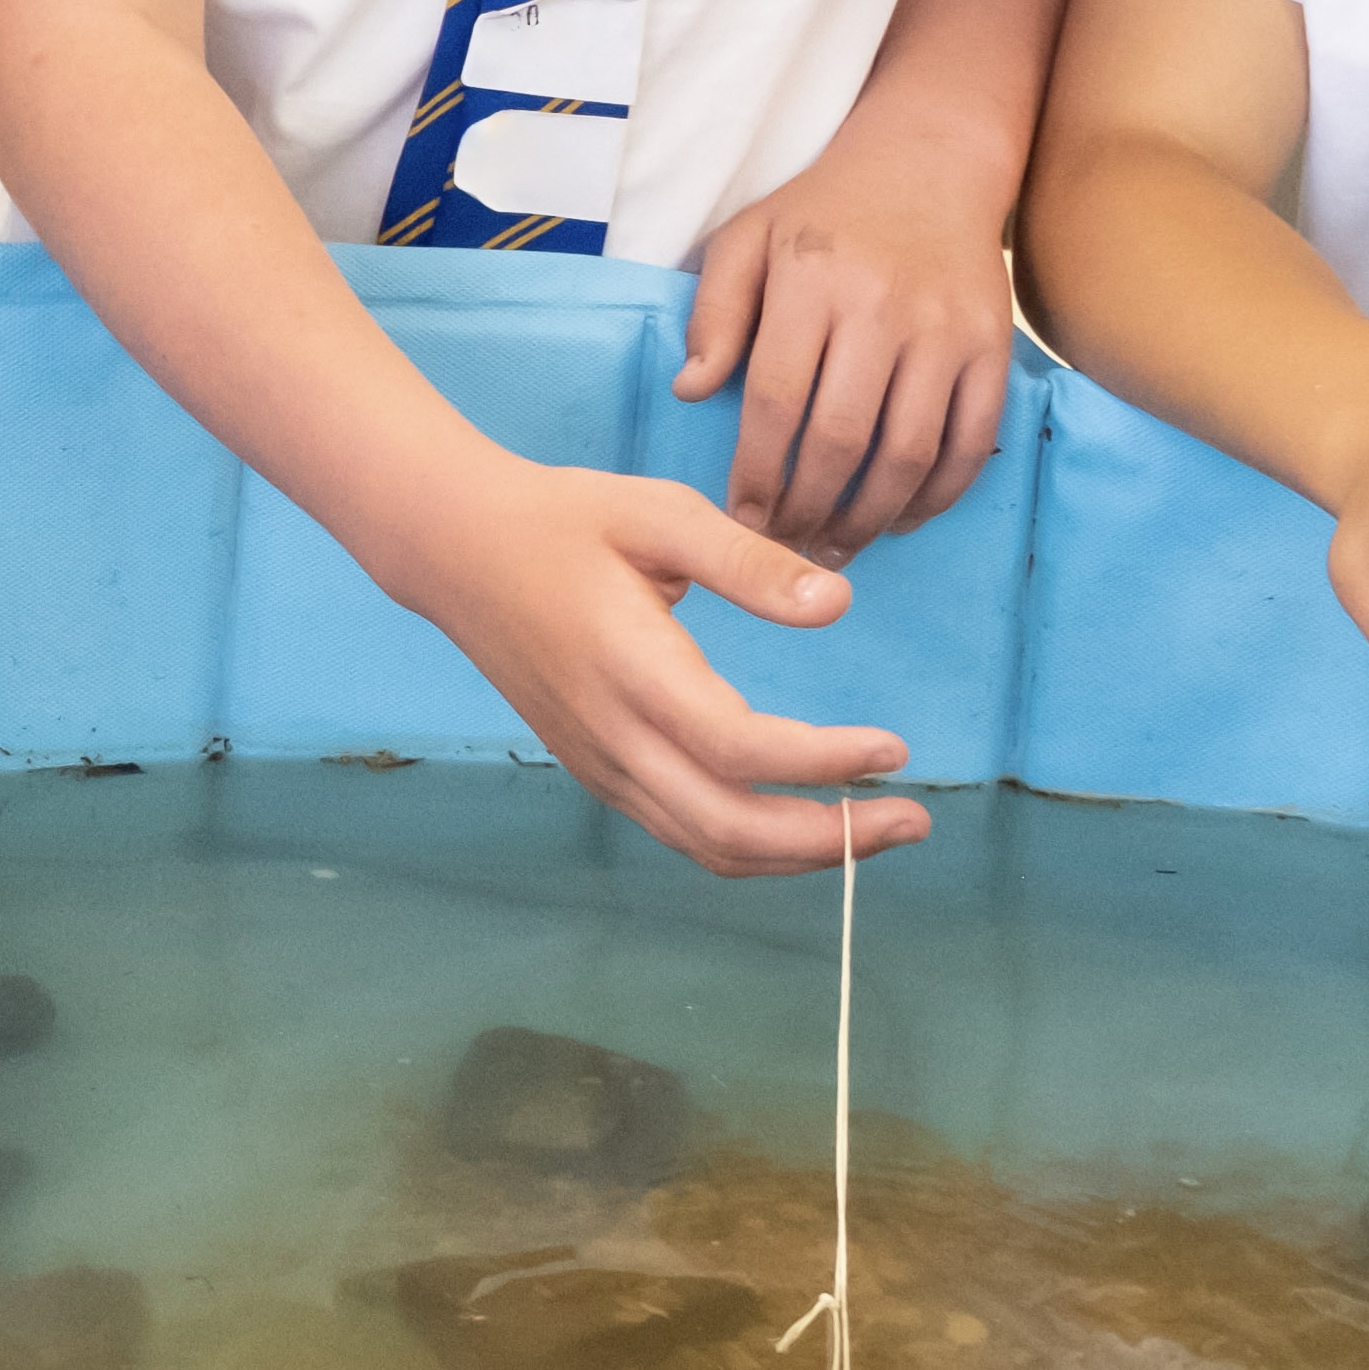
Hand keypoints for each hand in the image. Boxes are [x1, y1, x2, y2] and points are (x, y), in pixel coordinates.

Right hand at [375, 457, 919, 874]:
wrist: (455, 551)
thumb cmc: (563, 520)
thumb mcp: (659, 513)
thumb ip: (748, 561)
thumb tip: (837, 603)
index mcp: (631, 669)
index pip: (740, 749)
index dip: (824, 763)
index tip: (893, 748)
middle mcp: (611, 736)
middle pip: (728, 830)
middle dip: (832, 841)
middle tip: (913, 821)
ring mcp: (598, 763)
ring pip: (705, 846)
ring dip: (797, 855)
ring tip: (872, 832)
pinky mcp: (594, 770)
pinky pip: (680, 832)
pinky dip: (749, 844)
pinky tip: (801, 820)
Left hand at [677, 136, 1021, 550]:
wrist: (931, 164)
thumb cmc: (824, 213)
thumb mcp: (748, 238)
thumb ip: (714, 313)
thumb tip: (690, 391)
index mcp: (812, 283)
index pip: (777, 400)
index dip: (757, 472)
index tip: (740, 518)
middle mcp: (882, 309)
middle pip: (840, 439)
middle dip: (807, 509)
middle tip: (785, 547)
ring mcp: (945, 331)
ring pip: (907, 452)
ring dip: (869, 517)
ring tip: (836, 546)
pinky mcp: (993, 347)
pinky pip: (970, 441)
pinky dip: (938, 494)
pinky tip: (901, 518)